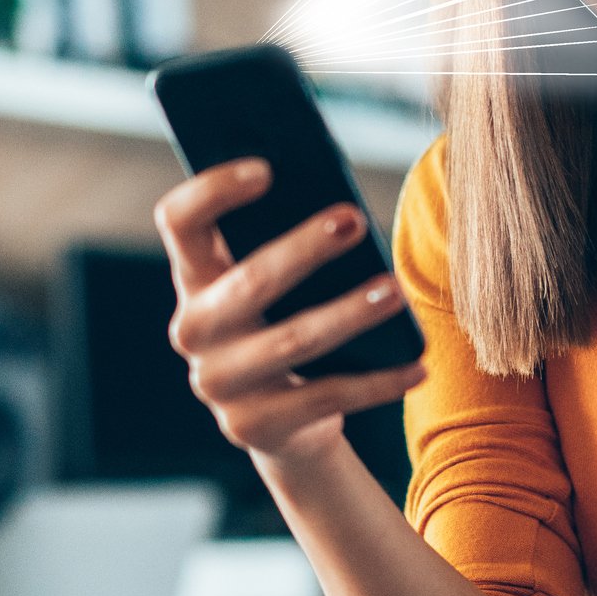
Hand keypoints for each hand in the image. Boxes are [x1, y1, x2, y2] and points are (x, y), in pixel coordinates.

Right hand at [153, 158, 426, 469]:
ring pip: (291, 342)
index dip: (213, 191)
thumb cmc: (289, 322)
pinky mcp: (254, 426)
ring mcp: (218, 384)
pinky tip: (417, 366)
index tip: (267, 169)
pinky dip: (378, 382)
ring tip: (395, 291)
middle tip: (355, 219)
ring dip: (348, 314)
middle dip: (303, 249)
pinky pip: (326, 398)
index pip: (179, 221)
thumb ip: (290, 239)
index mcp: (193, 277)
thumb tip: (343, 208)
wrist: (285, 421)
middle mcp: (193, 330)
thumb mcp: (282, 283)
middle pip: (246, 282)